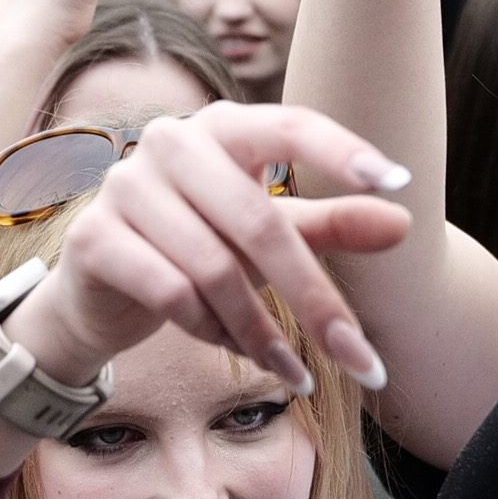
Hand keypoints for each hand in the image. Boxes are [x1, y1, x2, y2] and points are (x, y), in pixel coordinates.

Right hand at [7, 102, 415, 394]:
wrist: (99, 294)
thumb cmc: (197, 250)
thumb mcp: (269, 238)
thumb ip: (329, 223)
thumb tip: (403, 222)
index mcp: (219, 126)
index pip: (288, 124)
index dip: (342, 151)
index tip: (399, 183)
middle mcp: (167, 141)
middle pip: (259, 221)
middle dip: (315, 300)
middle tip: (362, 361)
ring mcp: (124, 185)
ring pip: (216, 269)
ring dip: (263, 332)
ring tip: (294, 374)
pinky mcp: (93, 238)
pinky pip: (172, 293)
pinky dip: (212, 331)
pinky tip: (233, 350)